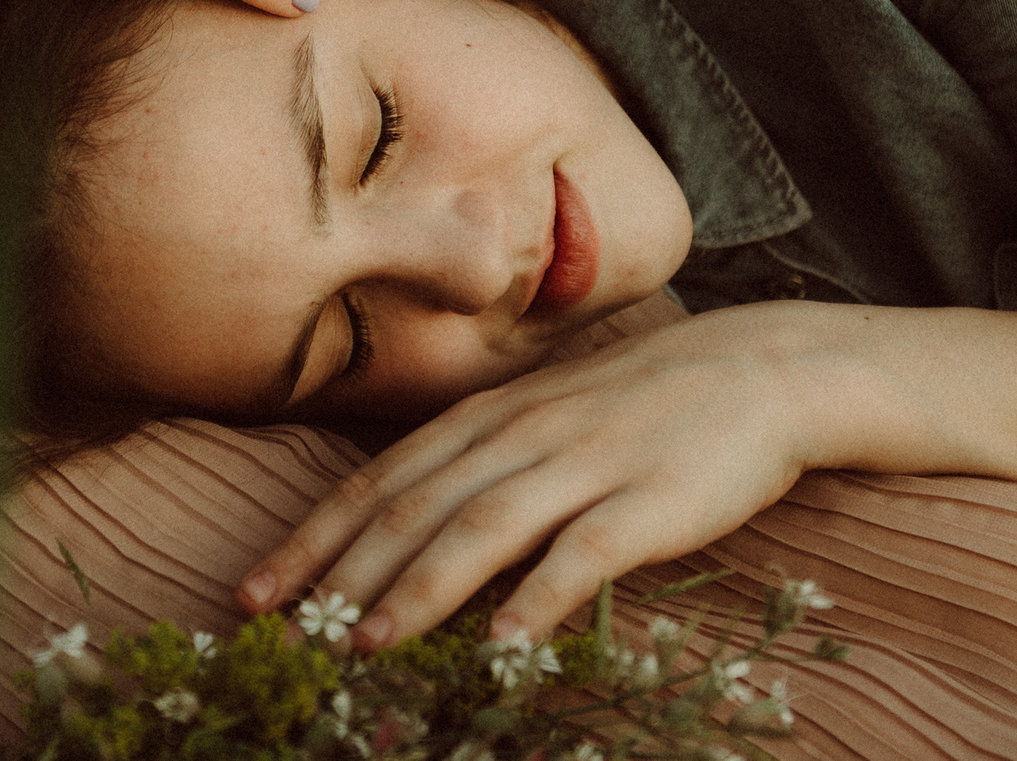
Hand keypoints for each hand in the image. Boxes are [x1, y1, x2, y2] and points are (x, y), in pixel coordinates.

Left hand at [237, 305, 834, 648]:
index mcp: (486, 416)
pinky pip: (582, 555)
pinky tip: (502, 648)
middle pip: (412, 506)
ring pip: (480, 528)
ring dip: (419, 590)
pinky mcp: (647, 503)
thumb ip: (478, 461)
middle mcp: (519, 435)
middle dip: (339, 571)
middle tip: (282, 628)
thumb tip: (403, 525)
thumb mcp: (542, 414)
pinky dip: (537, 600)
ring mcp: (583, 465)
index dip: (313, 536)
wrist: (761, 369)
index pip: (379, 479)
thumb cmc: (640, 403)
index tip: (256, 589)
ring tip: (367, 644)